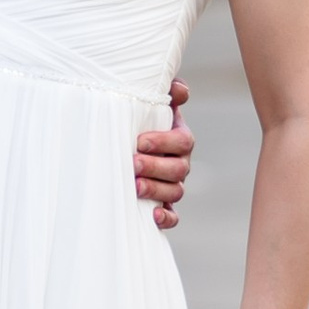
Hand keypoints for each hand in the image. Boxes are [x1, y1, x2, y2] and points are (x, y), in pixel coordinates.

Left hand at [134, 79, 193, 231]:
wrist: (125, 142)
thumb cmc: (139, 119)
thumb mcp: (152, 102)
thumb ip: (167, 92)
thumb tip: (179, 90)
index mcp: (179, 138)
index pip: (183, 141)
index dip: (164, 142)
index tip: (140, 142)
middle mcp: (179, 163)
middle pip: (179, 169)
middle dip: (156, 167)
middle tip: (133, 164)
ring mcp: (172, 185)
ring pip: (175, 192)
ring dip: (156, 190)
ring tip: (135, 187)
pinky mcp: (163, 204)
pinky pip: (173, 216)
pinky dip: (167, 218)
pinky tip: (154, 216)